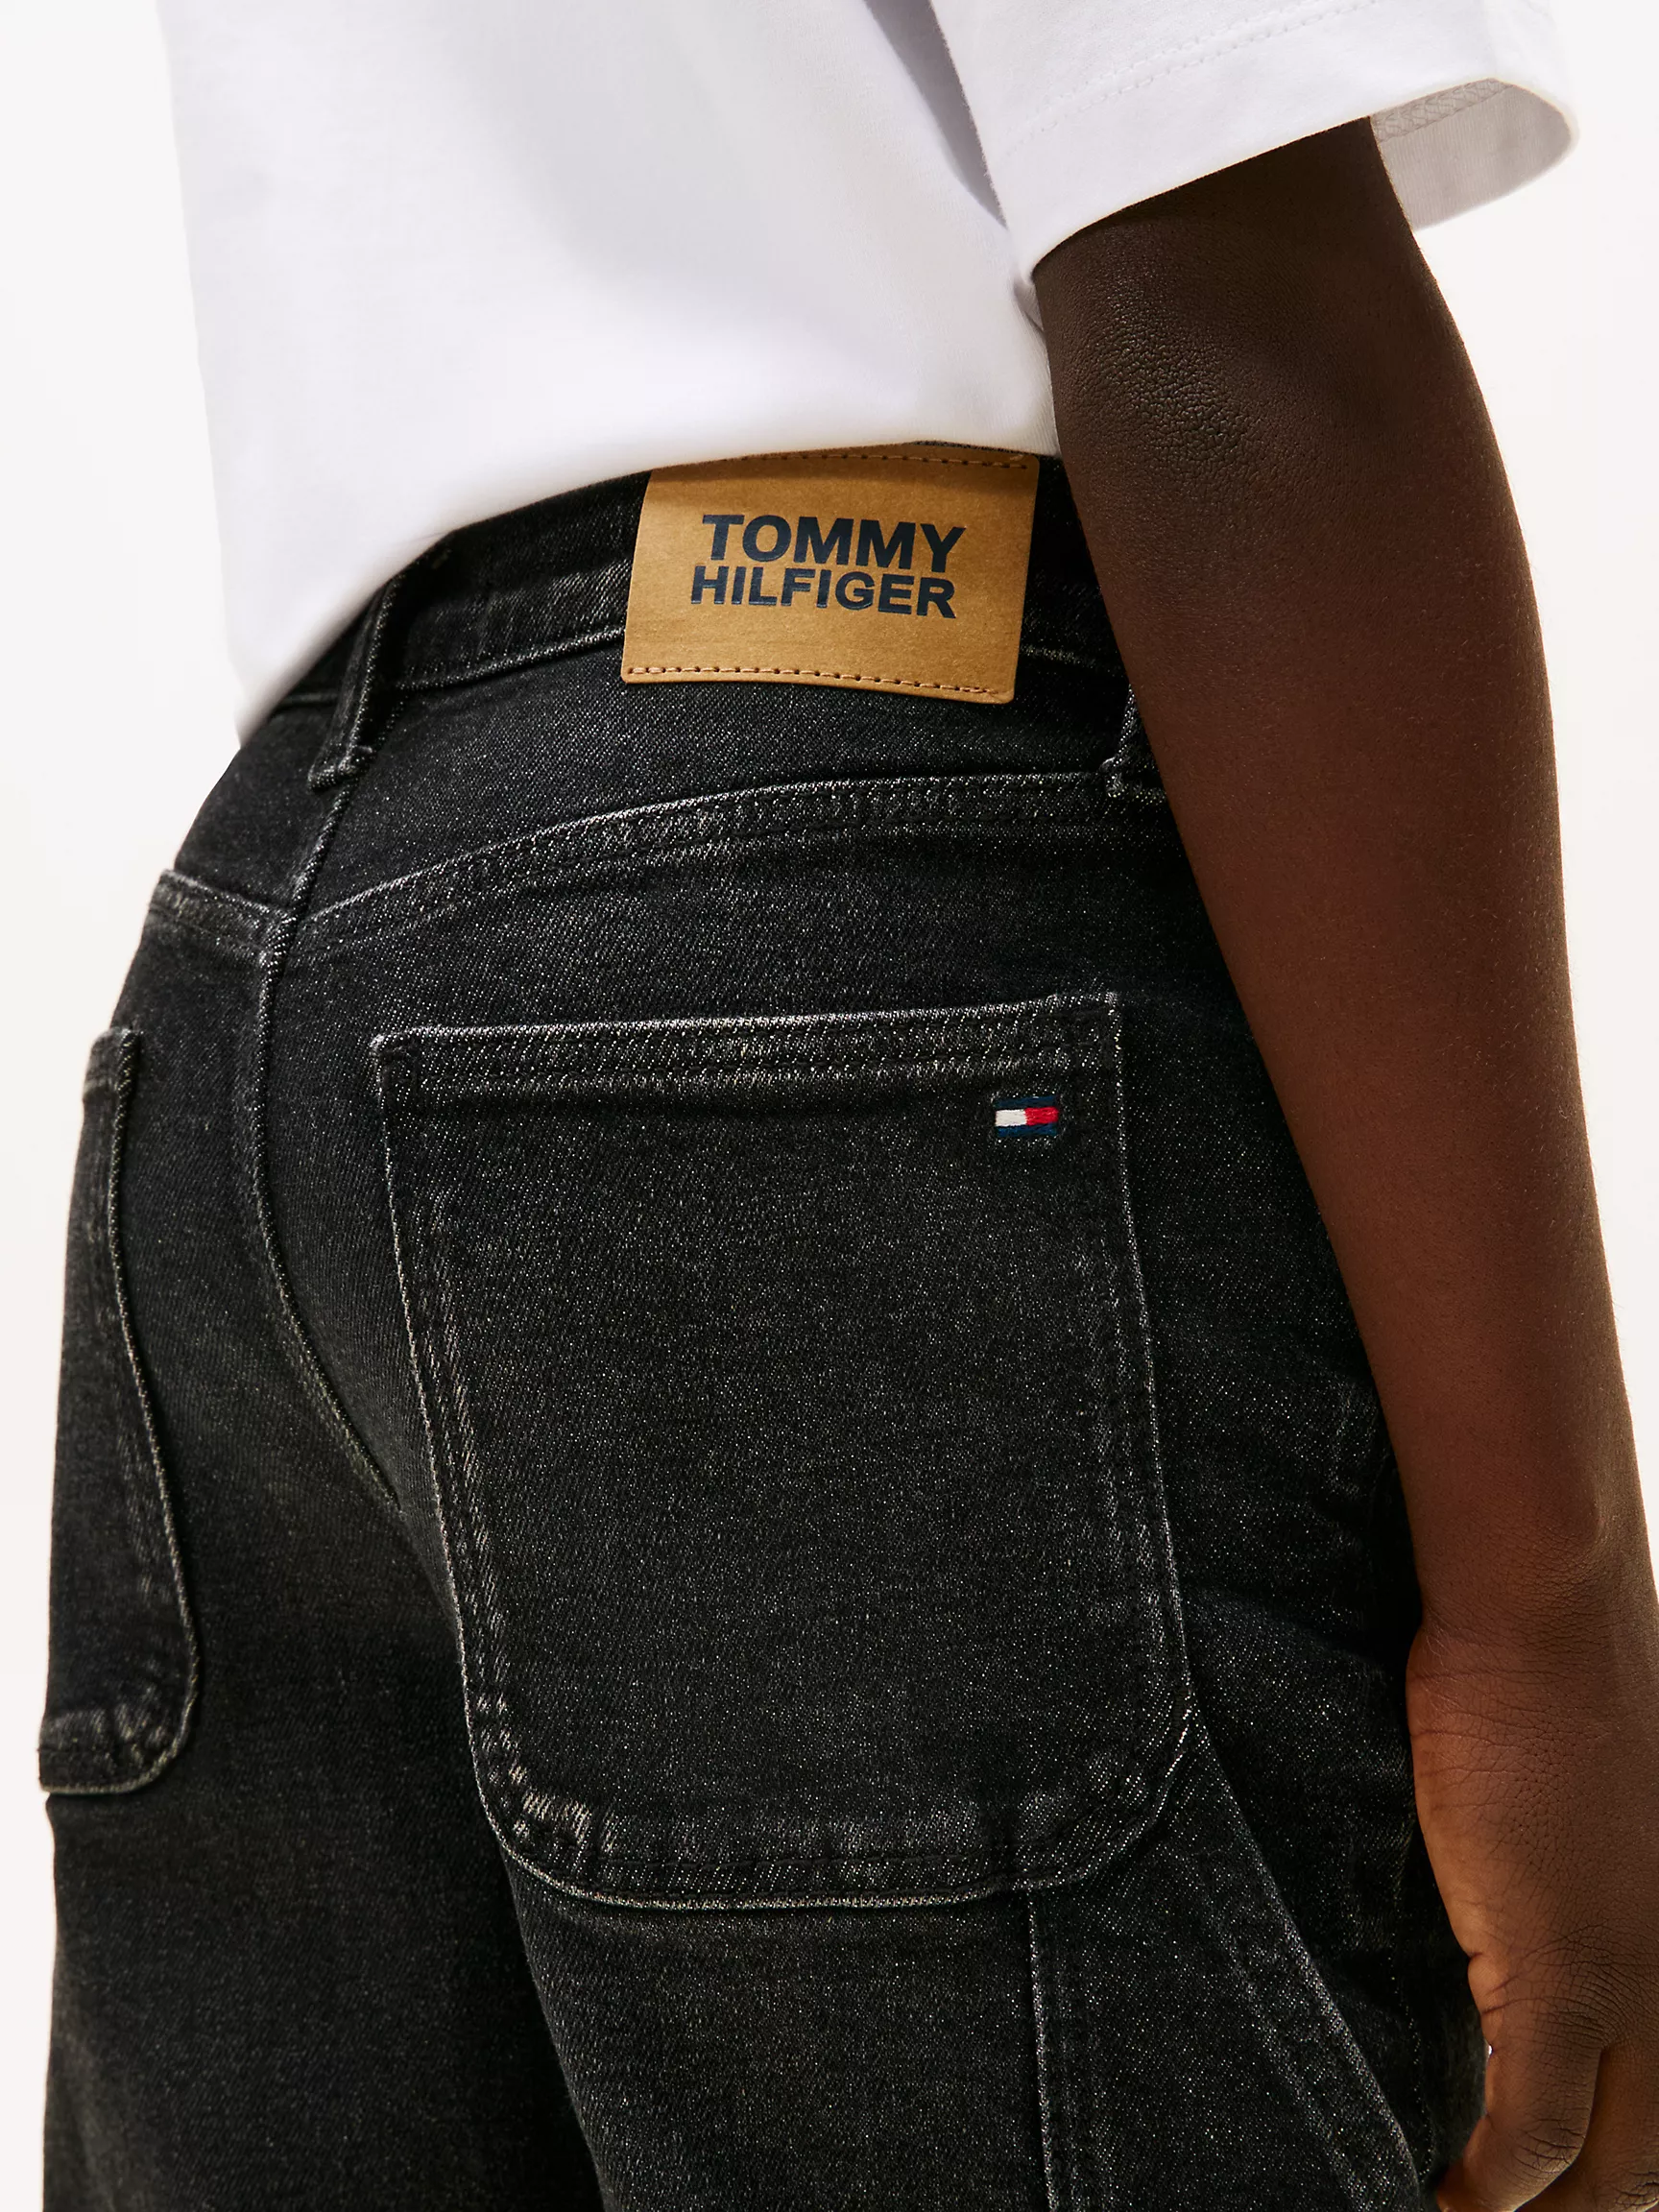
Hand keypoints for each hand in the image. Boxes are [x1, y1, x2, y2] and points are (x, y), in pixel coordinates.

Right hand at [1409, 1561, 1658, 2209]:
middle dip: (1592, 2199)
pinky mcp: (1562, 1975)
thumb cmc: (1552, 1674)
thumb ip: (1577, 1878)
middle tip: (1518, 2207)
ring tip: (1471, 2208)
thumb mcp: (1595, 1800)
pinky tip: (1445, 2189)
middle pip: (1653, 2153)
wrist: (1542, 1619)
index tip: (1566, 2173)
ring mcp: (1635, 1984)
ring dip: (1542, 2204)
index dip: (1622, 2155)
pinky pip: (1532, 2129)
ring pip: (1611, 2165)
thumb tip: (1519, 1910)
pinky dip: (1489, 2183)